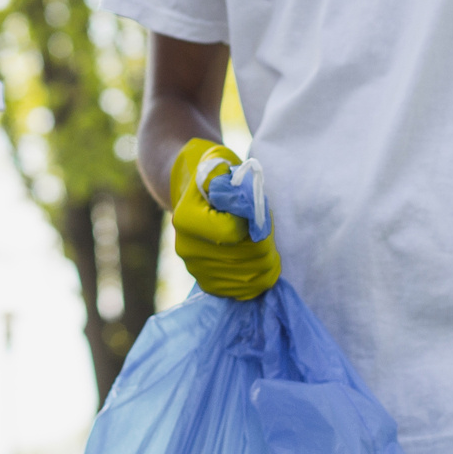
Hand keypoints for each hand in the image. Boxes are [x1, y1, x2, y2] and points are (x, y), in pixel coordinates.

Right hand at [166, 138, 279, 300]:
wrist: (192, 190)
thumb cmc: (212, 174)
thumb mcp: (220, 163)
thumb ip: (232, 181)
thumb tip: (247, 207)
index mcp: (185, 219)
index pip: (232, 232)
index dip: (253, 222)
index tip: (255, 209)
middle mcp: (186, 248)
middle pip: (245, 258)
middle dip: (265, 241)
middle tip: (264, 225)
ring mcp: (195, 268)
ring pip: (249, 276)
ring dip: (267, 258)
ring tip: (264, 240)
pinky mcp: (207, 282)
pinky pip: (242, 290)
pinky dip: (260, 277)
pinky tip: (263, 261)